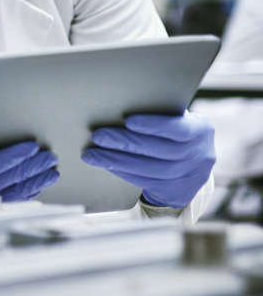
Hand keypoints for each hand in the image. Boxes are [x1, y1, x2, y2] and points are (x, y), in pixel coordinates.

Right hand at [0, 141, 59, 201]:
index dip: (16, 155)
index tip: (32, 145)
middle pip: (9, 178)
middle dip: (32, 166)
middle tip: (49, 156)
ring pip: (14, 193)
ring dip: (35, 181)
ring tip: (50, 171)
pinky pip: (10, 204)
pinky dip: (26, 195)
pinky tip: (36, 188)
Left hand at [81, 112, 214, 208]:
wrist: (191, 165)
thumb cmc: (173, 133)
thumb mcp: (175, 120)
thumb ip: (159, 113)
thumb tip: (120, 103)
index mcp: (201, 129)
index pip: (179, 128)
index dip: (153, 125)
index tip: (128, 120)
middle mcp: (201, 154)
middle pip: (161, 150)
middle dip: (126, 143)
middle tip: (99, 136)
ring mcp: (192, 176)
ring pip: (152, 170)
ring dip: (118, 160)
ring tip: (94, 154)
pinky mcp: (179, 192)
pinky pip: (147, 182)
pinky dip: (124, 172)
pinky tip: (107, 164)